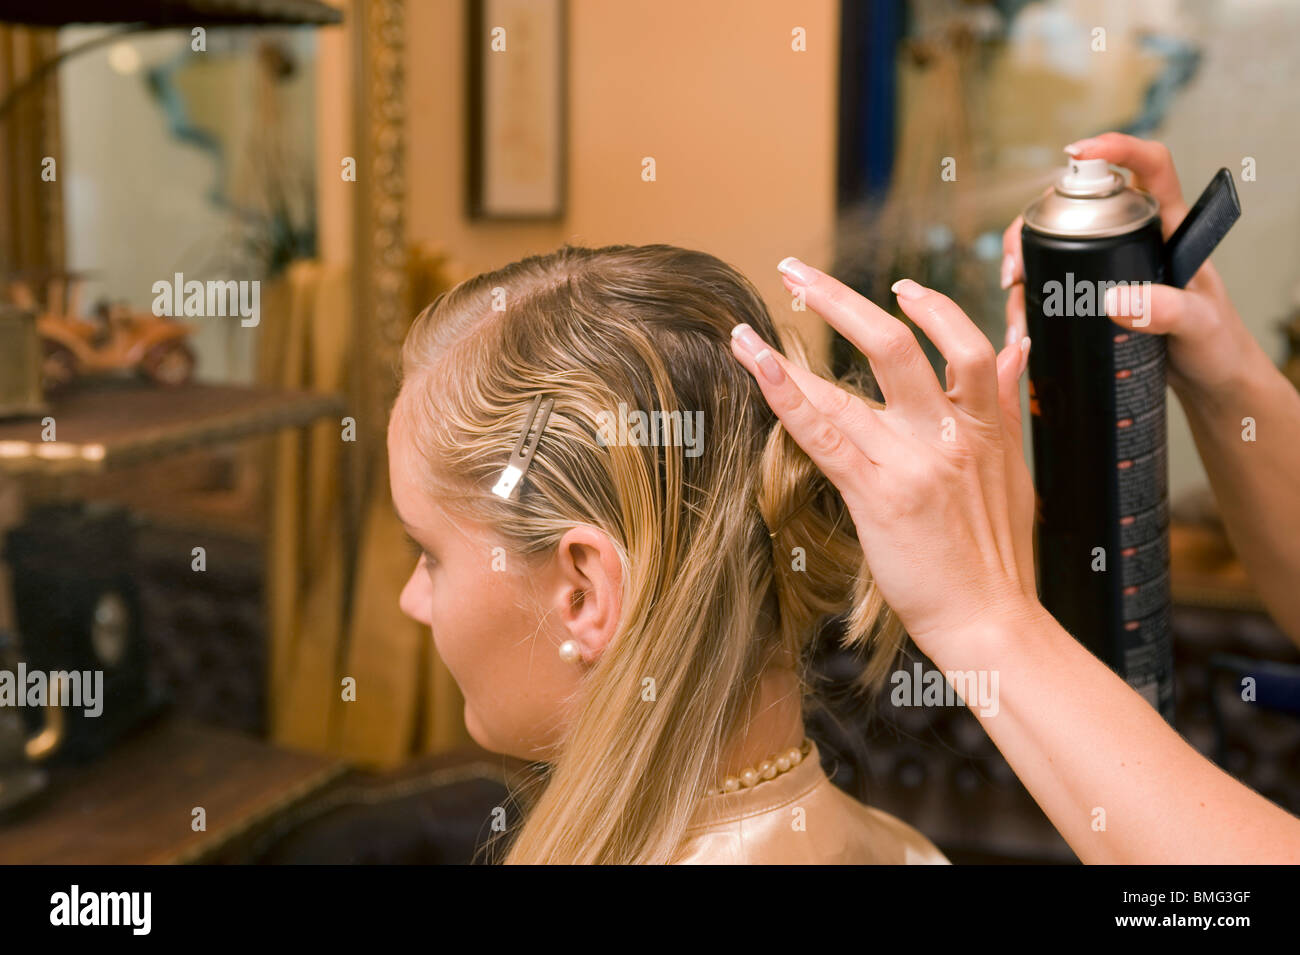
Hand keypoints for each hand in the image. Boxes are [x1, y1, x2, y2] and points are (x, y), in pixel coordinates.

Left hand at [730, 258, 1040, 652]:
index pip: (965, 344)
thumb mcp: (1016, 471)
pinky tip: (758, 367)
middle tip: (796, 273)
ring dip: (789, 353)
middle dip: (838, 301)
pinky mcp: (878, 495)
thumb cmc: (999, 556)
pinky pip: (824, 435)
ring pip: (846, 389)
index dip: (933, 307)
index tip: (900, 288)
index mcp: (985, 427)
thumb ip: (1005, 404)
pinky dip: (788, 396)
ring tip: (752, 326)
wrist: (991, 620)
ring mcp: (911, 463)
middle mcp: (947, 435)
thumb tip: (1018, 349)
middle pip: (894, 346)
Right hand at [1001, 132, 1260, 400]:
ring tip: (1012, 299)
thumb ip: (1168, 311)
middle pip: (1076, 206)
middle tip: (1017, 266)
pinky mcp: (1093, 295)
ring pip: (1053, 246)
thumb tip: (1115, 300)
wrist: (1208, 379)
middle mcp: (1135, 237)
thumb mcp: (1199, 326)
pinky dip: (1027, 301)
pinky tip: (1019, 326)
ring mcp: (1110, 265)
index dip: (1117, 148)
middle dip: (1034, 227)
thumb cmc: (1216, 345)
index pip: (1150, 167)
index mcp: (1170, 227)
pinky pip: (1051, 285)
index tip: (1078, 152)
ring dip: (1023, 267)